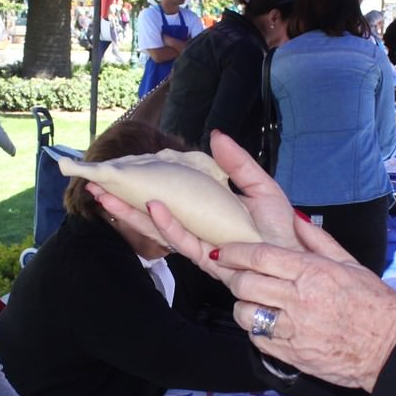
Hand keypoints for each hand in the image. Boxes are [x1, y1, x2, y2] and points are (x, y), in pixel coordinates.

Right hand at [91, 131, 345, 284]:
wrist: (300, 259)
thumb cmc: (282, 228)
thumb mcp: (260, 186)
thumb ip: (236, 163)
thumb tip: (214, 134)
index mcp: (203, 213)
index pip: (165, 200)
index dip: (141, 188)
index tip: (118, 173)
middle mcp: (195, 232)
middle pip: (151, 217)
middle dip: (122, 204)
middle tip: (94, 187)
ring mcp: (200, 247)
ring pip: (159, 231)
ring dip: (132, 215)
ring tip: (106, 197)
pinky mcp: (211, 260)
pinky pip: (184, 242)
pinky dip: (168, 226)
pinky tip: (153, 208)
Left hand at [215, 235, 395, 392]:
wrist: (392, 350)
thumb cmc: (376, 305)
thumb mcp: (351, 264)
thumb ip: (318, 240)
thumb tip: (295, 218)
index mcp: (313, 272)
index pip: (260, 256)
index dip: (234, 252)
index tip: (223, 251)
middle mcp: (299, 300)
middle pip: (245, 283)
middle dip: (235, 277)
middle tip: (238, 275)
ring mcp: (293, 330)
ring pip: (245, 313)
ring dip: (244, 304)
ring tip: (254, 301)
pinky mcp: (291, 354)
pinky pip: (257, 338)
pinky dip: (257, 329)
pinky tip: (269, 323)